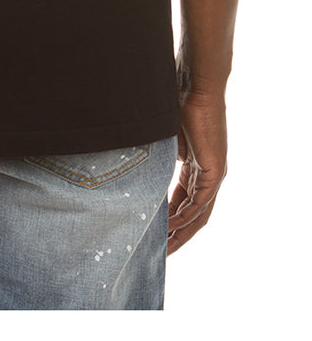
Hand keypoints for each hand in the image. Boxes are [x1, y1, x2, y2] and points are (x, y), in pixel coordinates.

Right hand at [167, 87, 227, 254]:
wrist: (194, 86)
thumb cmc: (176, 102)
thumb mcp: (161, 137)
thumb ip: (152, 154)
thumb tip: (125, 158)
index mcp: (195, 166)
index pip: (183, 201)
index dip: (169, 220)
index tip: (154, 235)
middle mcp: (207, 174)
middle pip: (193, 215)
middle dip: (177, 236)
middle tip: (160, 254)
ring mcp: (213, 174)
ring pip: (198, 214)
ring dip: (182, 233)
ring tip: (164, 250)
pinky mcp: (215, 171)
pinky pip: (200, 204)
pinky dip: (186, 218)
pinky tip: (171, 229)